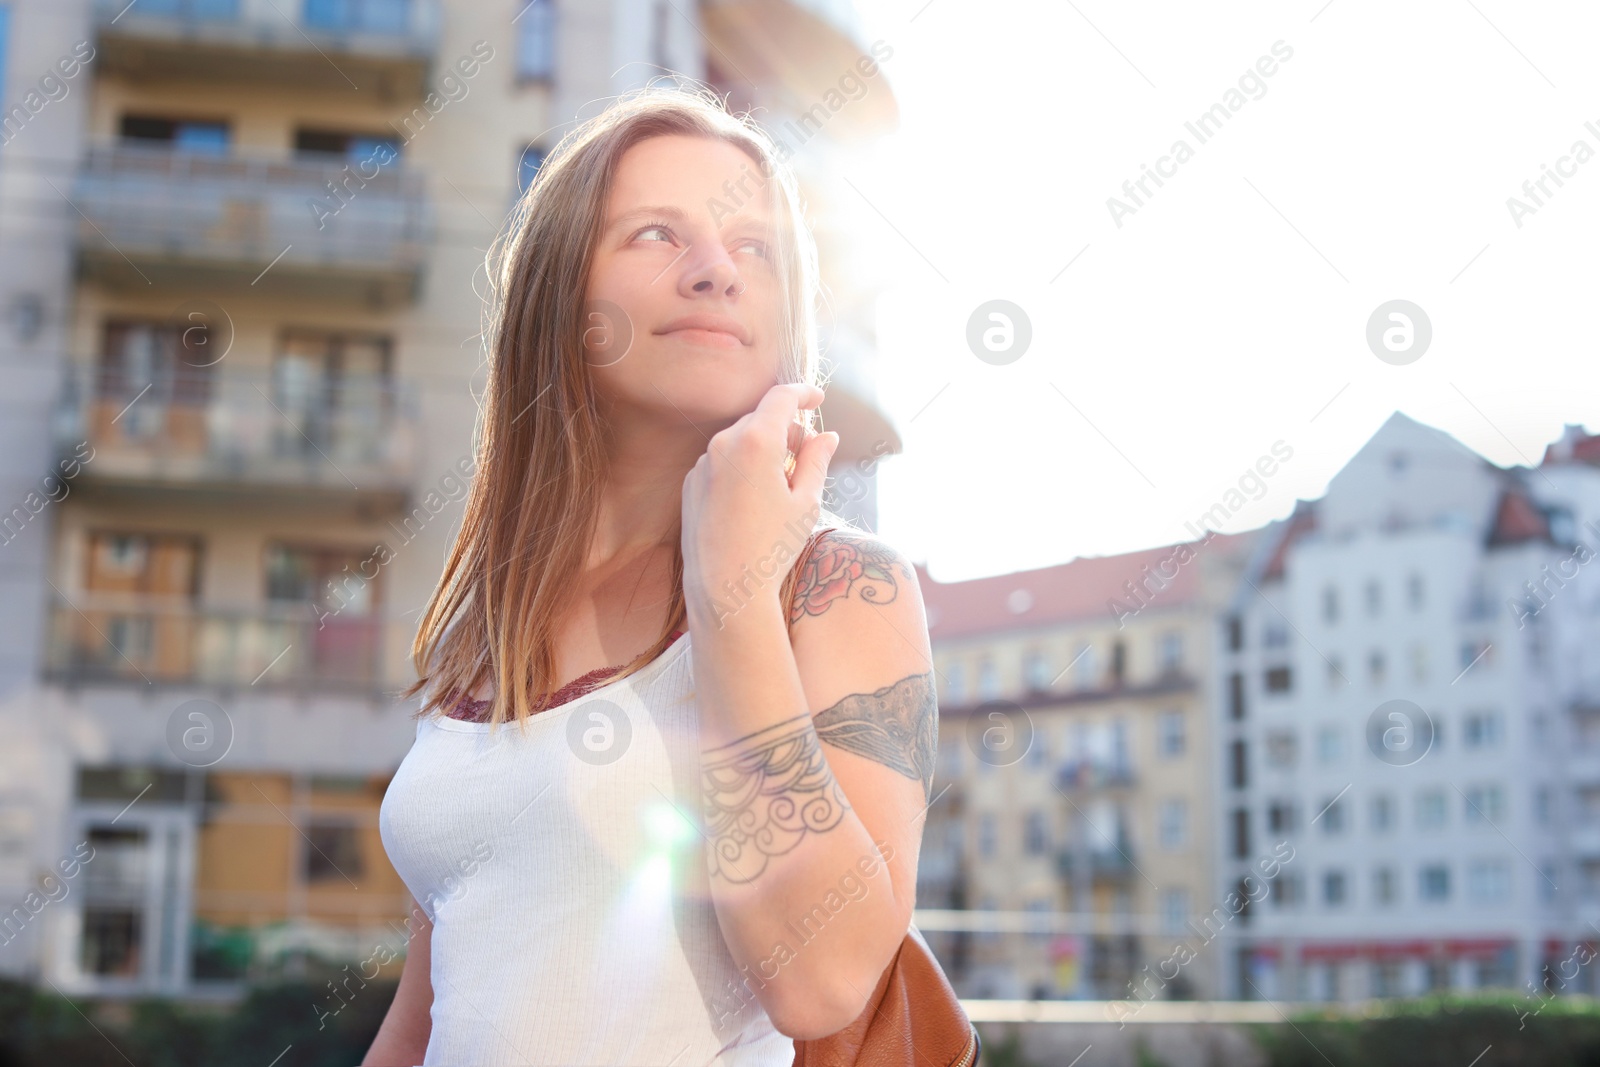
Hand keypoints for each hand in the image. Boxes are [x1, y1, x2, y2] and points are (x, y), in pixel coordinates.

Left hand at [681, 383, 839, 628]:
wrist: (724, 588)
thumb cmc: (771, 548)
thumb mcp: (806, 502)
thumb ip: (816, 460)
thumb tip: (827, 435)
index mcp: (756, 441)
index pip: (781, 397)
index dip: (803, 393)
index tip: (818, 398)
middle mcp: (723, 444)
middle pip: (761, 418)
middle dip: (786, 430)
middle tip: (806, 459)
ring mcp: (703, 463)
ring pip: (740, 440)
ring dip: (763, 449)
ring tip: (780, 487)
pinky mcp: (691, 483)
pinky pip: (721, 461)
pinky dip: (741, 467)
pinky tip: (753, 501)